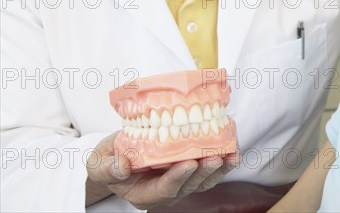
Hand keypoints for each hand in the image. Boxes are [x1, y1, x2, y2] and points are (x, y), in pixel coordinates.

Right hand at [85, 131, 239, 209]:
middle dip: (202, 173)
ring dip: (219, 169)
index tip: (188, 163)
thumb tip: (123, 167)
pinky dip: (223, 162)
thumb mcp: (99, 164)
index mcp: (143, 194)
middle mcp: (165, 192)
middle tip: (213, 157)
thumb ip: (107, 168)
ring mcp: (180, 183)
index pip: (163, 189)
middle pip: (188, 187)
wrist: (119, 157)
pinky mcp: (190, 172)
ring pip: (203, 181)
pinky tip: (233, 151)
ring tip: (231, 155)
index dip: (177, 178)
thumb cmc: (109, 160)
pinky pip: (209, 171)